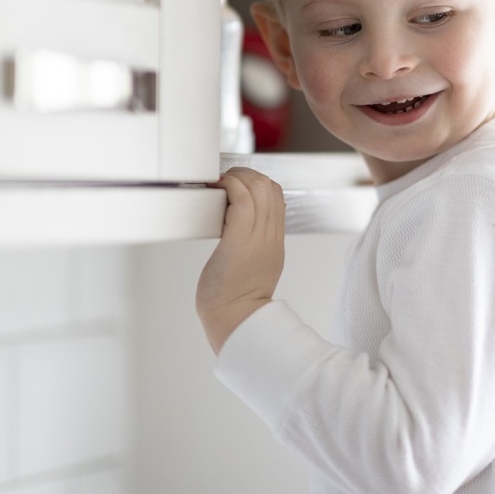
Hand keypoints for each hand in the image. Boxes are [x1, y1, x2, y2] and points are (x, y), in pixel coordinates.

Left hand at [196, 167, 286, 354]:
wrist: (236, 320)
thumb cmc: (236, 299)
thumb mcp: (254, 267)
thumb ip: (252, 246)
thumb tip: (234, 229)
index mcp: (275, 241)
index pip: (277, 196)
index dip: (258, 182)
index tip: (238, 183)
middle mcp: (271, 235)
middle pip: (270, 186)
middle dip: (246, 174)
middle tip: (226, 179)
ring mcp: (258, 236)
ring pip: (259, 187)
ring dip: (237, 177)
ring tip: (221, 182)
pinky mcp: (240, 239)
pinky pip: (241, 199)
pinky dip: (230, 186)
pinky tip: (218, 189)